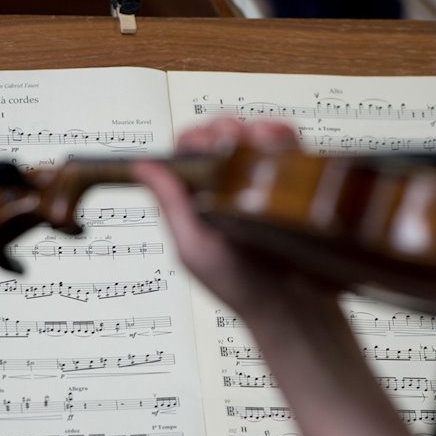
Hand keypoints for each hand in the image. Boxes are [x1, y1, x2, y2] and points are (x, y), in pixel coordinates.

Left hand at [131, 118, 336, 326]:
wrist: (293, 309)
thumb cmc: (241, 287)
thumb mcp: (195, 248)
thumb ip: (171, 205)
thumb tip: (143, 166)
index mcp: (195, 200)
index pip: (187, 152)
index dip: (195, 138)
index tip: (208, 142)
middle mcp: (226, 188)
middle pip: (220, 136)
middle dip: (225, 127)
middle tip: (234, 137)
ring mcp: (259, 184)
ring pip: (253, 135)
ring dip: (254, 128)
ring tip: (258, 140)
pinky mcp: (291, 185)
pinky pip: (286, 148)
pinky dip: (283, 136)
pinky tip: (280, 144)